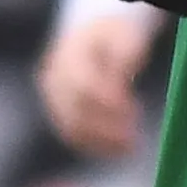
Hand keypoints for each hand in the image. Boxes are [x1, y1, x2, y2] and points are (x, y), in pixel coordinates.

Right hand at [35, 0, 160, 159]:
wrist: (89, 35)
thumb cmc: (113, 36)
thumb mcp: (125, 37)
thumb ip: (124, 58)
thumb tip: (120, 85)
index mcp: (70, 53)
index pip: (84, 84)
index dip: (108, 102)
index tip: (133, 112)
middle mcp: (55, 76)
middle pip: (75, 110)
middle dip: (106, 128)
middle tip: (135, 138)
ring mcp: (52, 96)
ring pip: (71, 127)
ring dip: (102, 142)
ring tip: (131, 147)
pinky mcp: (58, 111)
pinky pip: (72, 135)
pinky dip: (95, 146)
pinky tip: (118, 150)